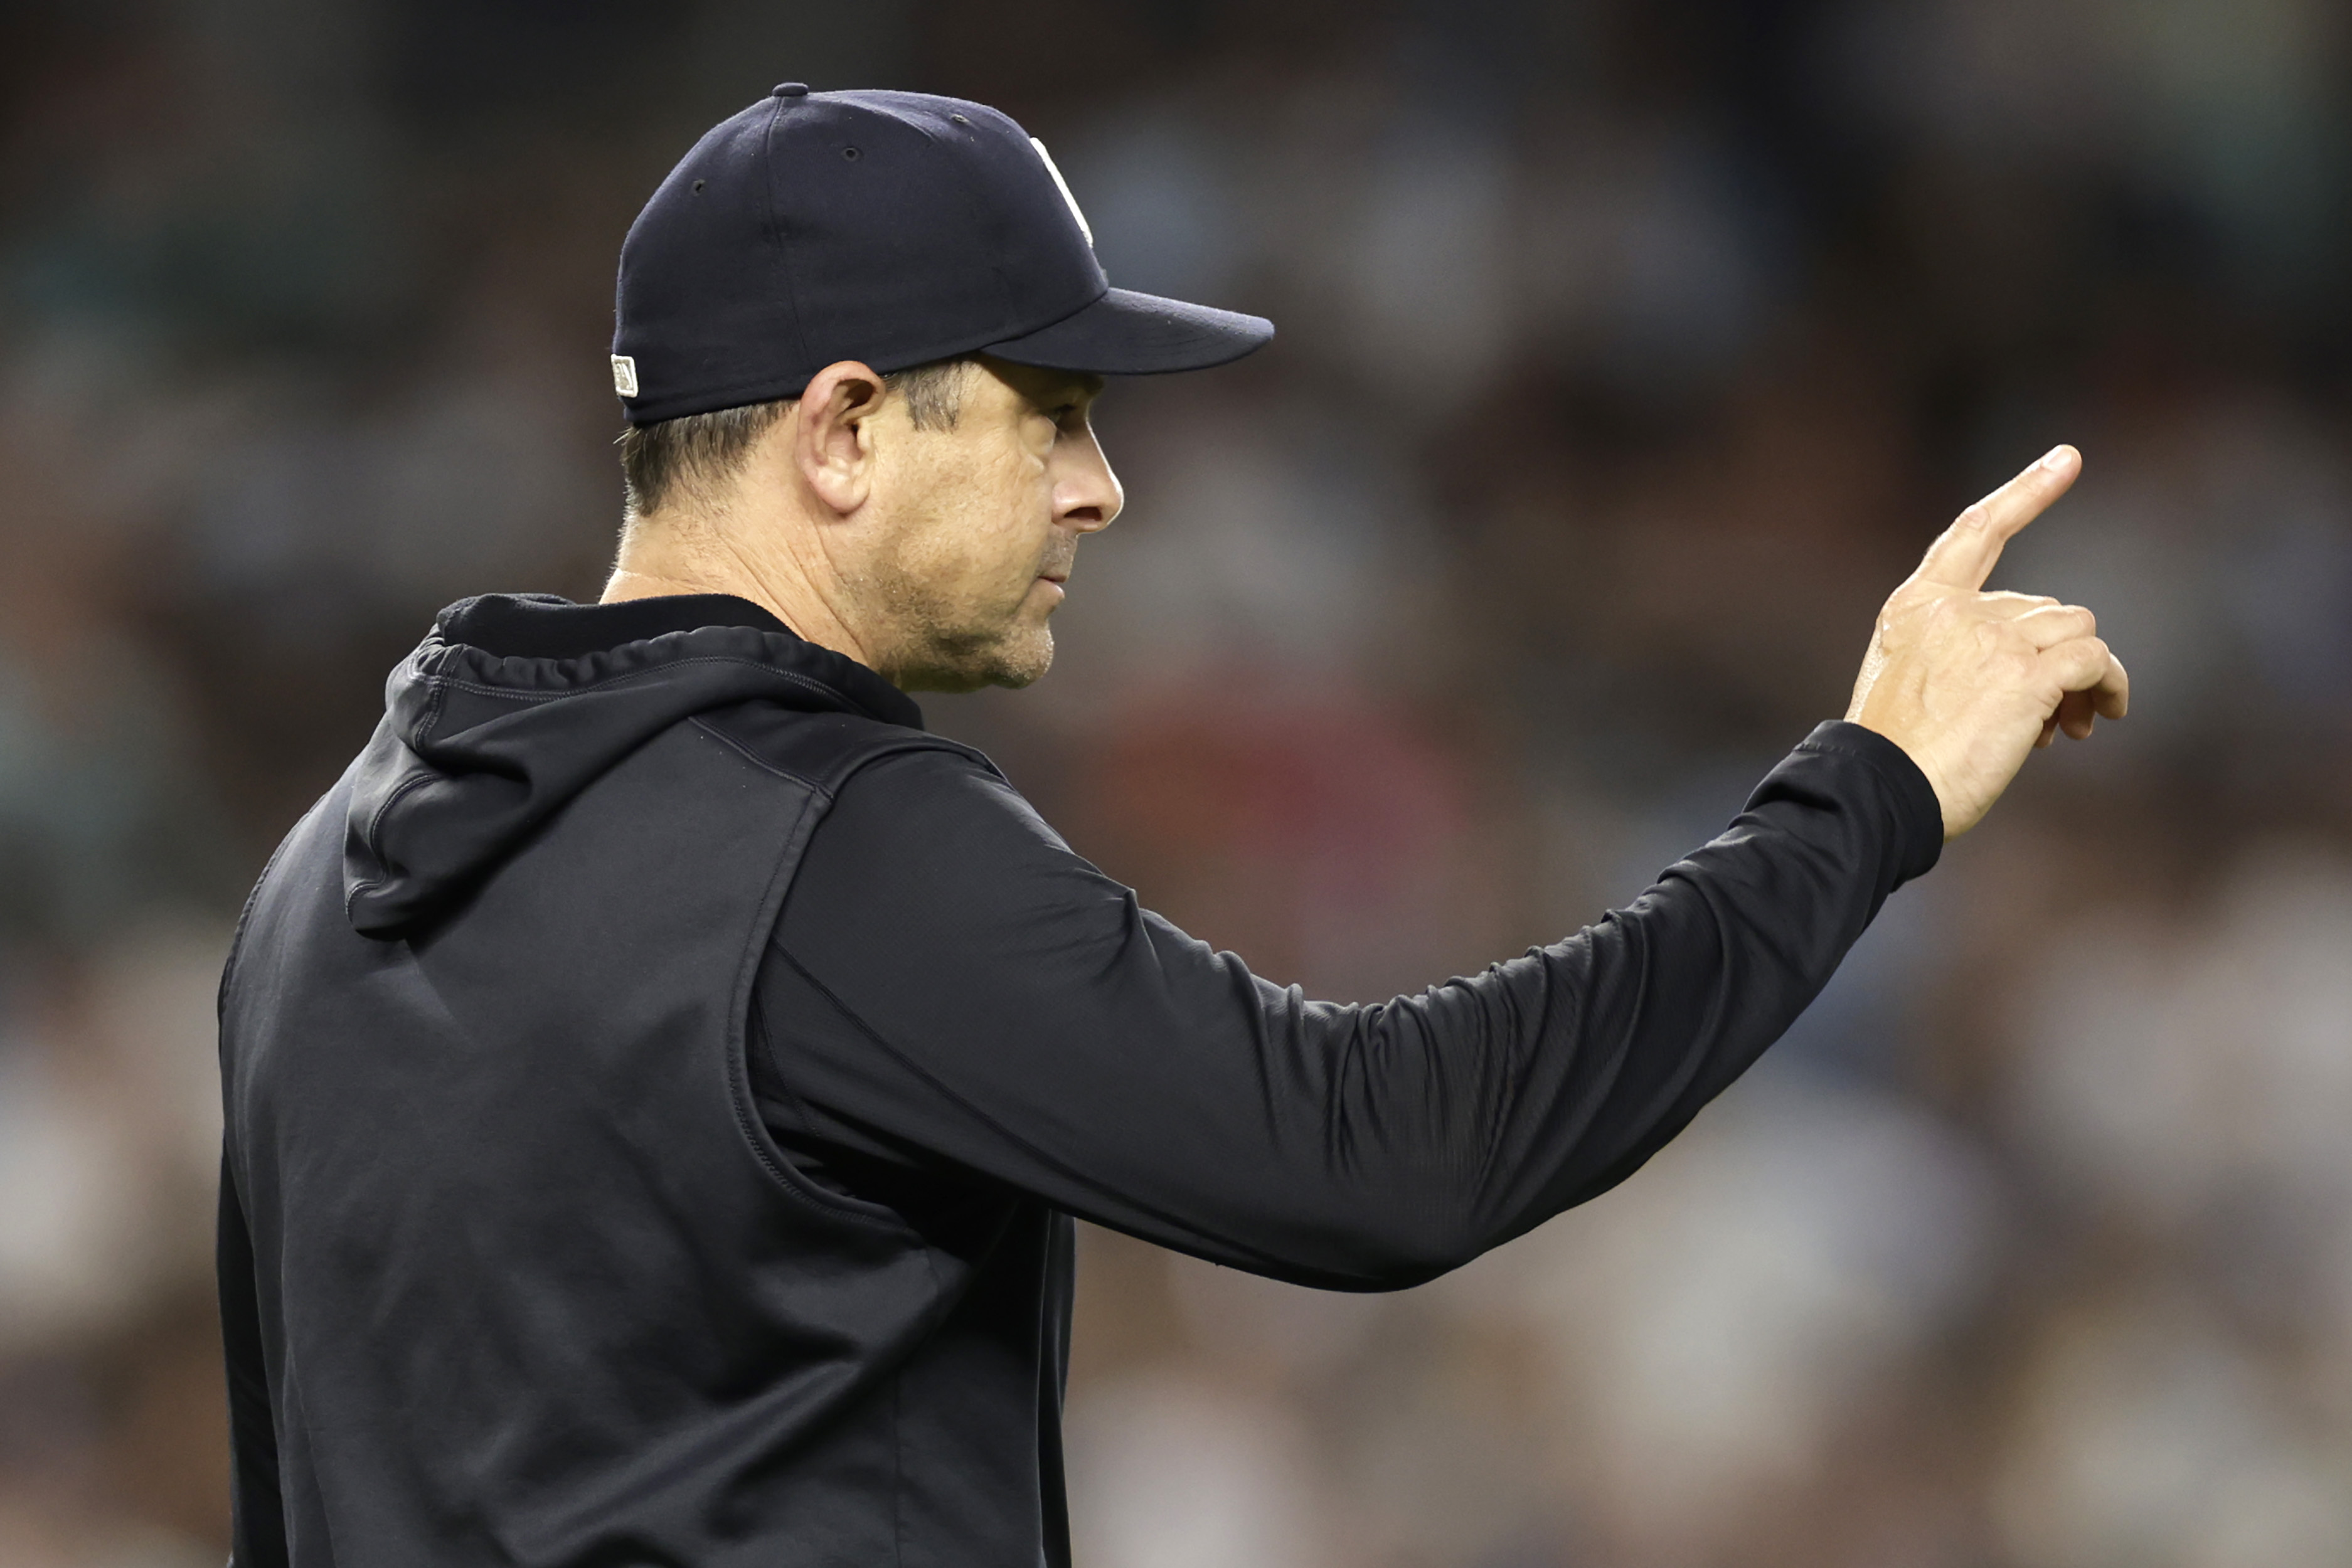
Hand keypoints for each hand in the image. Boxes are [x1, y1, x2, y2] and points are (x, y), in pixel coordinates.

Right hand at [1845, 445, 2128, 838]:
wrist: (1879, 794)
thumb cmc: (1896, 757)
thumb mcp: (1910, 682)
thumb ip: (1961, 651)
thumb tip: (2047, 671)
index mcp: (1917, 606)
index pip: (1977, 531)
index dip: (2026, 492)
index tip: (2066, 459)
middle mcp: (1955, 611)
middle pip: (2043, 604)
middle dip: (2054, 655)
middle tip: (2050, 716)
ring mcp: (1991, 639)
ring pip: (2076, 628)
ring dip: (2085, 676)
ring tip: (2066, 726)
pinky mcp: (2025, 676)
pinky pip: (2095, 659)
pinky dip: (2110, 685)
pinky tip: (2104, 715)